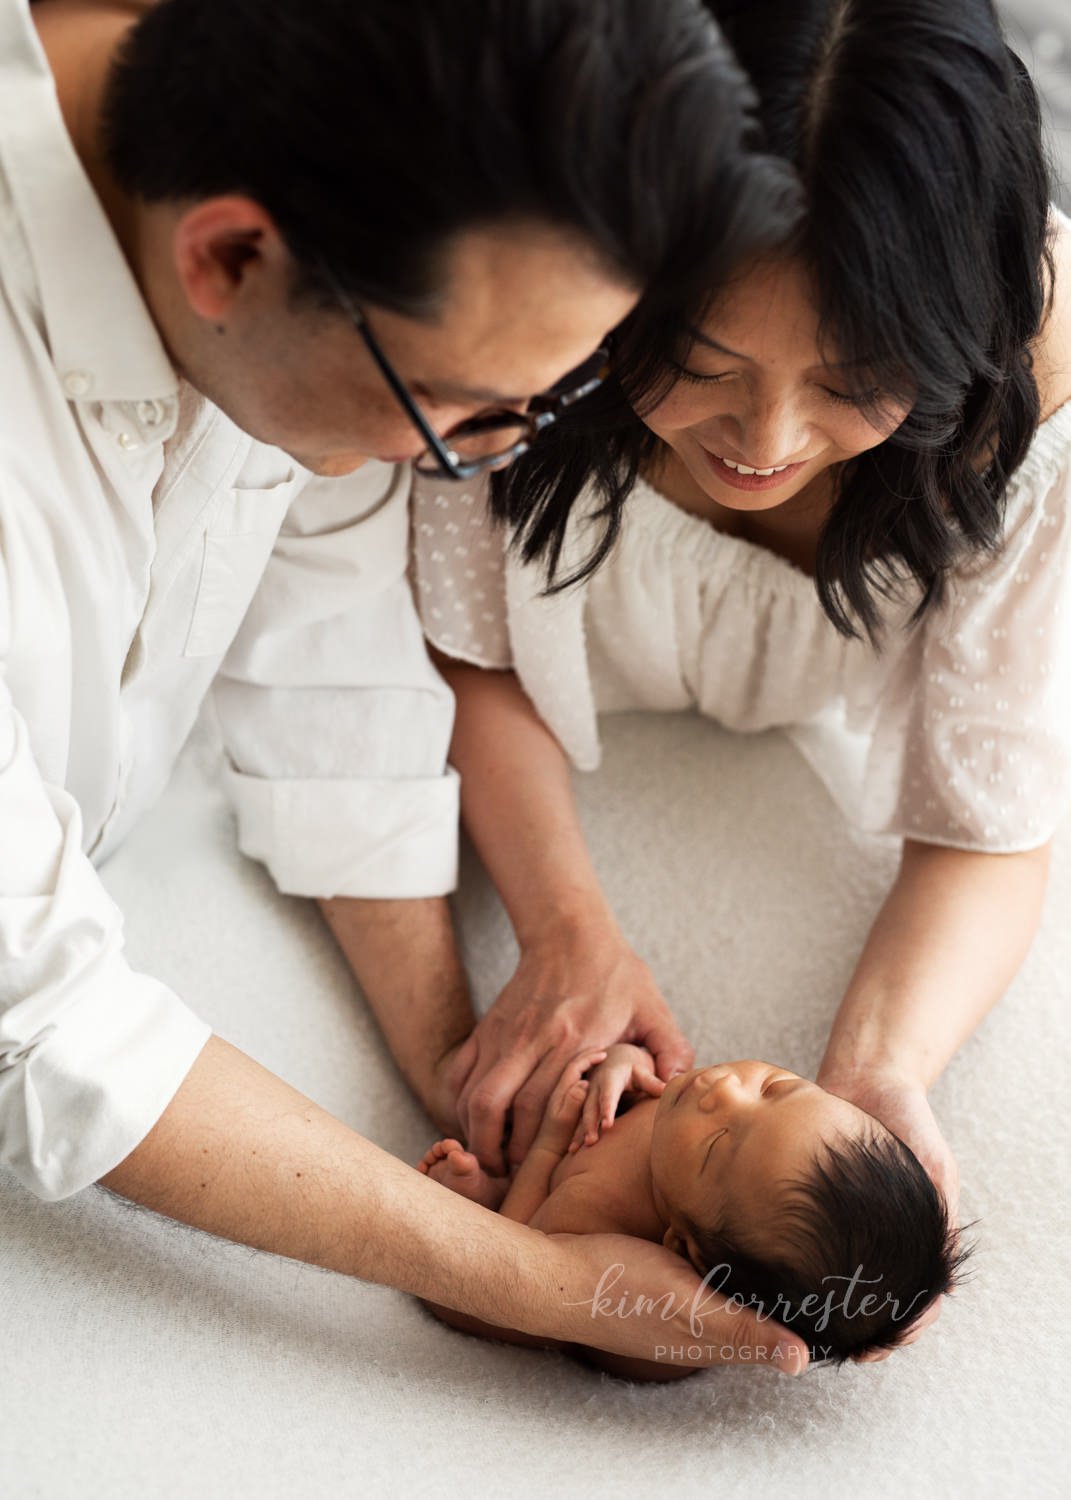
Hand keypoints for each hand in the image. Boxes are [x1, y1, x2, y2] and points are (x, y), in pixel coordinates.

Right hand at [452, 916, 693, 1172]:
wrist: (571, 933)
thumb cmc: (616, 975)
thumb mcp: (653, 1009)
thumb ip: (671, 1050)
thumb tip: (676, 1091)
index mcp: (573, 1041)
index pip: (540, 1103)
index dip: (534, 1145)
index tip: (539, 1171)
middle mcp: (531, 1039)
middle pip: (495, 1106)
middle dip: (495, 1151)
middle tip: (506, 1178)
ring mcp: (503, 1034)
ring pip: (471, 1094)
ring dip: (474, 1133)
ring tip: (489, 1158)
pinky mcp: (487, 1028)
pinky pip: (459, 1075)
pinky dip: (459, 1105)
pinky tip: (475, 1124)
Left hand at [531, 1047, 607, 1157]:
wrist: (546, 1152)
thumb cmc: (557, 1138)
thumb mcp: (566, 1120)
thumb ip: (573, 1101)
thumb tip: (584, 1082)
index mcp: (561, 1091)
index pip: (575, 1066)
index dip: (589, 1058)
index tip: (604, 1054)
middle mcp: (560, 1090)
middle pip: (573, 1066)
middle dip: (588, 1056)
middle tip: (604, 1050)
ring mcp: (561, 1096)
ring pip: (574, 1074)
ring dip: (586, 1064)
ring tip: (600, 1059)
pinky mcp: (564, 1103)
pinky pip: (575, 1082)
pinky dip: (585, 1075)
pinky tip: (593, 1077)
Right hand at [546, 1231, 808, 1375]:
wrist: (553, 1273)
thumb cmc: (620, 1289)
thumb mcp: (687, 1306)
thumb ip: (741, 1329)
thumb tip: (801, 1360)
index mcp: (715, 1340)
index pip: (778, 1337)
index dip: (811, 1320)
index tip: (848, 1294)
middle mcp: (703, 1326)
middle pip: (760, 1314)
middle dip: (792, 1294)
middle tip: (833, 1259)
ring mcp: (681, 1305)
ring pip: (735, 1292)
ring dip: (759, 1275)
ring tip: (799, 1241)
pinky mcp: (664, 1281)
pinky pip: (708, 1274)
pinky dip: (726, 1261)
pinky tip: (733, 1234)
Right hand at [569, 1043, 664, 1152]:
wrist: (613, 1061)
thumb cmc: (632, 1070)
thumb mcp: (641, 1072)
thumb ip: (652, 1082)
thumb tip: (667, 1088)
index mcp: (610, 1078)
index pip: (608, 1095)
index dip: (607, 1110)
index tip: (607, 1126)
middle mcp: (595, 1087)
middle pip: (591, 1107)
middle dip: (590, 1124)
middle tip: (591, 1141)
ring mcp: (588, 1096)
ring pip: (582, 1115)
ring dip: (579, 1131)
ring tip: (576, 1149)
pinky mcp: (585, 1105)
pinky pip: (578, 1120)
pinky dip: (575, 1134)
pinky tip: (572, 1150)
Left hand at [817, 1065, 960, 1361]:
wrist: (865, 1077)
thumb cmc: (906, 1122)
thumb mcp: (934, 1165)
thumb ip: (940, 1211)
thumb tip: (942, 1265)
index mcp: (909, 1236)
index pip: (913, 1299)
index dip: (903, 1326)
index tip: (885, 1345)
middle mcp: (873, 1236)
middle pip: (870, 1297)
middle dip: (861, 1328)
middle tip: (846, 1351)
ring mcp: (840, 1223)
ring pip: (832, 1277)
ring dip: (826, 1307)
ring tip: (810, 1332)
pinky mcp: (807, 1204)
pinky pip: (800, 1242)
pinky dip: (795, 1266)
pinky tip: (778, 1284)